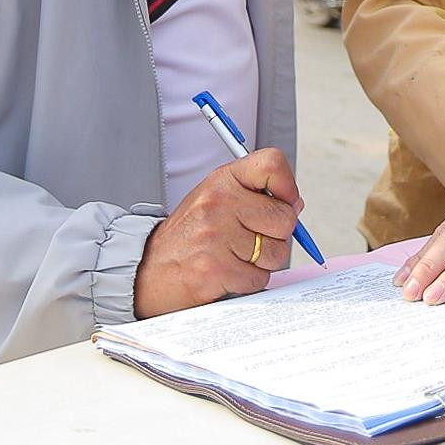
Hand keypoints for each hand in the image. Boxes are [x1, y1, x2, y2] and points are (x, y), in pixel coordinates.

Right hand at [133, 148, 300, 317]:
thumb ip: (253, 195)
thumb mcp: (215, 199)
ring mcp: (217, 236)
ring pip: (277, 252)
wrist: (149, 270)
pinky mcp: (217, 269)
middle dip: (277, 235)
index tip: (284, 202)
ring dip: (263, 261)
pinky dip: (249, 281)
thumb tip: (295, 204)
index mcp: (222, 179)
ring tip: (236, 256)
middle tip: (252, 239)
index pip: (273, 164)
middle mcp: (219, 202)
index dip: (287, 186)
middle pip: (285, 218)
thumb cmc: (189, 235)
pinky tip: (228, 272)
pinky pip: (260, 278)